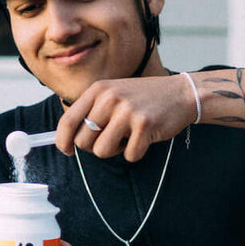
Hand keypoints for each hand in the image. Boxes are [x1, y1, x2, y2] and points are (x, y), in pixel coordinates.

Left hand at [56, 74, 193, 161]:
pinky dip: (136, 152)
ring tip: (128, 137)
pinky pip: (129, 155)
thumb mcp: (114, 95)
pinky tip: (144, 138)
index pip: (69, 120)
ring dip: (115, 151)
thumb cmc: (145, 98)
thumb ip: (93, 111)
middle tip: (112, 139)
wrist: (181, 94)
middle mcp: (109, 98)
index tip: (66, 150)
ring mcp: (127, 111)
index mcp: (98, 90)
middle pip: (83, 141)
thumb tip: (71, 138)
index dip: (63, 140)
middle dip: (95, 147)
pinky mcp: (144, 125)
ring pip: (102, 151)